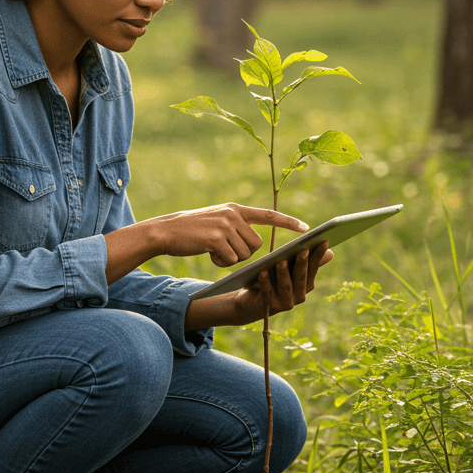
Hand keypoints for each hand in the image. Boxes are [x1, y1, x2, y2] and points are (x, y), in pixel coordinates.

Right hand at [147, 203, 308, 266]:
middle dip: (246, 254)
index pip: (268, 215)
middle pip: (257, 244)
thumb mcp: (217, 221)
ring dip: (232, 259)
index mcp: (236, 209)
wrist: (166, 231)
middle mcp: (233, 214)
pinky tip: (208, 254)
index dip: (288, 222)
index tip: (306, 229)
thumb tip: (254, 244)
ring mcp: (224, 225)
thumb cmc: (192, 231)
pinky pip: (231, 259)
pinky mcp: (215, 238)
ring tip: (214, 250)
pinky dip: (221, 263)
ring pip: (245, 254)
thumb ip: (236, 226)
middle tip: (226, 252)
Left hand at [230, 241, 332, 324]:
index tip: (323, 241)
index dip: (318, 255)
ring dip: (283, 273)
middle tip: (303, 250)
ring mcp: (285, 303)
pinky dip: (265, 283)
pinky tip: (262, 272)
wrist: (254, 301)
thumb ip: (308, 262)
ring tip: (281, 261)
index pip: (313, 268)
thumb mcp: (291, 270)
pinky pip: (267, 293)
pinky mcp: (269, 306)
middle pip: (301, 277)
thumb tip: (331, 252)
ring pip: (285, 286)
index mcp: (306, 285)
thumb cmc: (275, 281)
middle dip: (302, 263)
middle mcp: (299, 296)